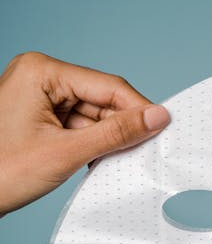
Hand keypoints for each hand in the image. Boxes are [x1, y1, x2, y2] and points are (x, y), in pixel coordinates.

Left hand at [0, 52, 169, 215]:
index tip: (164, 127)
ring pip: (91, 115)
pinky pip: (77, 125)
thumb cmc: (3, 172)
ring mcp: (38, 96)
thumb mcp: (67, 152)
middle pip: (100, 99)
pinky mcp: (38, 116)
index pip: (106, 85)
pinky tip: (102, 160)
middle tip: (148, 150)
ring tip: (122, 161)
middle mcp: (40, 76)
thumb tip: (157, 117)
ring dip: (108, 138)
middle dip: (122, 127)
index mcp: (42, 71)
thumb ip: (116, 133)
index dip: (138, 108)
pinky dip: (92, 144)